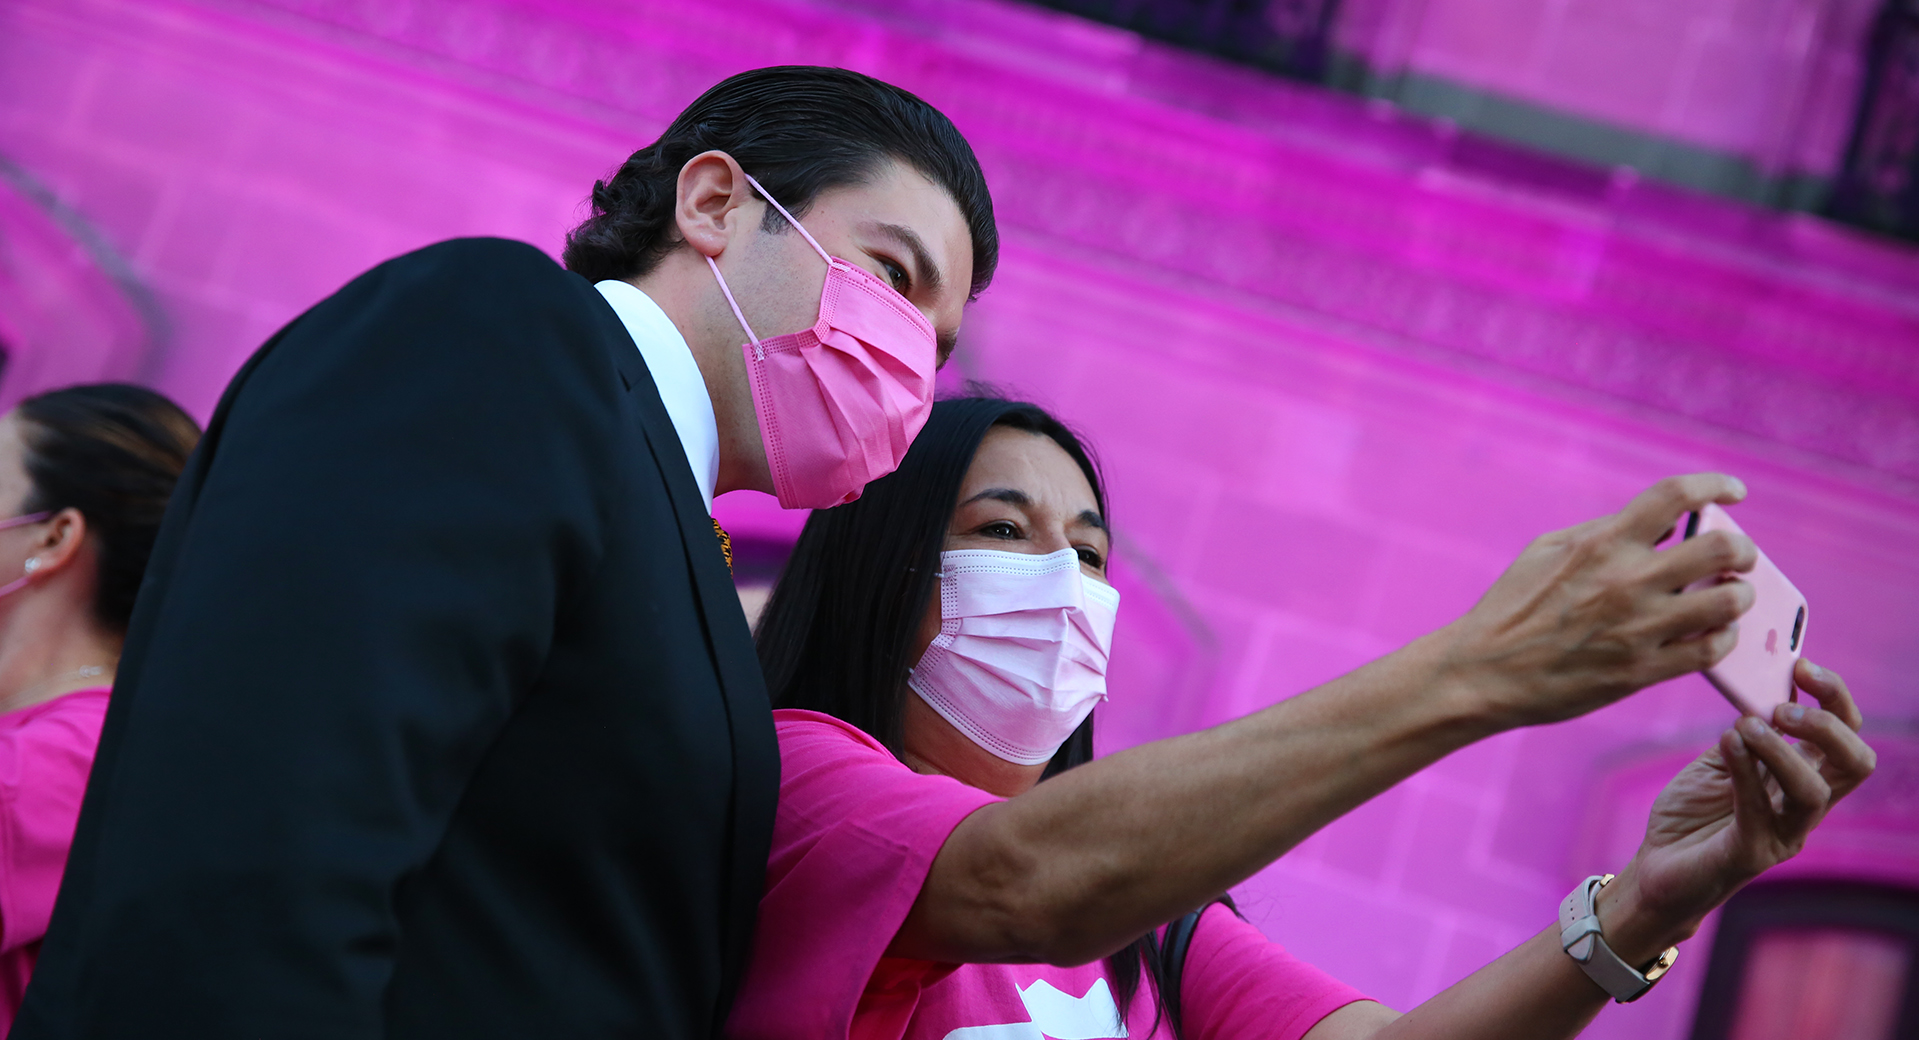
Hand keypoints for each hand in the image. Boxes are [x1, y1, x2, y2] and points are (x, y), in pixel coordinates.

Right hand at [1438, 474, 1756, 726]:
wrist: (1483, 673)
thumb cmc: (1511, 608)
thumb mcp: (1546, 551)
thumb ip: (1603, 531)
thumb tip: (1662, 524)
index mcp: (1601, 544)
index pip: (1676, 496)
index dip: (1715, 485)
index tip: (1732, 492)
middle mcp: (1626, 581)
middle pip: (1722, 549)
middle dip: (1743, 550)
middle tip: (1737, 557)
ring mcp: (1638, 628)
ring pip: (1729, 602)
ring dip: (1739, 596)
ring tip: (1727, 598)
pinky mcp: (1641, 671)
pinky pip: (1711, 651)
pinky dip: (1722, 639)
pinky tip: (1711, 634)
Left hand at [1599, 660, 1876, 959]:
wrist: (1657, 869)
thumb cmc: (1692, 814)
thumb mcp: (1722, 759)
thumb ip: (1746, 730)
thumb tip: (1759, 684)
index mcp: (1803, 778)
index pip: (1848, 736)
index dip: (1836, 697)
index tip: (1802, 666)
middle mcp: (1804, 807)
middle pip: (1856, 763)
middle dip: (1828, 724)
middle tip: (1782, 706)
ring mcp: (1783, 834)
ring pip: (1815, 792)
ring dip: (1783, 749)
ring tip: (1746, 724)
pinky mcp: (1749, 855)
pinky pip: (1758, 812)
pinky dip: (1744, 771)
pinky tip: (1726, 742)